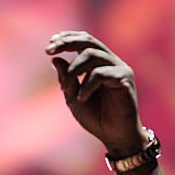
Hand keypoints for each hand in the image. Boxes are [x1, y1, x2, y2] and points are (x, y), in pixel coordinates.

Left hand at [46, 30, 150, 157]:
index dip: (67, 37)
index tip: (49, 43)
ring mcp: (119, 68)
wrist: (114, 136)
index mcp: (98, 63)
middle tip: (49, 51)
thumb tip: (54, 58)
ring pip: (92, 55)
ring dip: (73, 70)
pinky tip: (82, 98)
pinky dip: (87, 85)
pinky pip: (100, 73)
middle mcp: (110, 62)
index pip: (83, 41)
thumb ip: (66, 79)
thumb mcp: (73, 98)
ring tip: (65, 88)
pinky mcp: (125, 78)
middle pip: (88, 40)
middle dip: (66, 43)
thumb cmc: (96, 118)